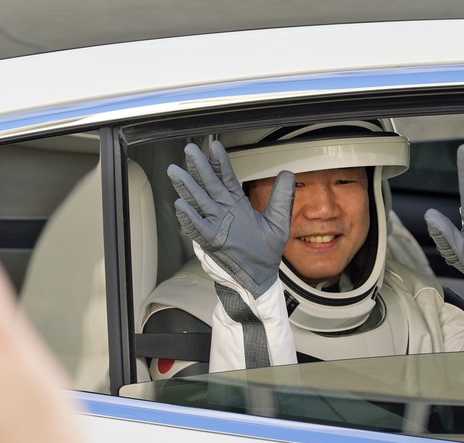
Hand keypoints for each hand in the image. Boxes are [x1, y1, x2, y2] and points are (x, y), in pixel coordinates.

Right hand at [168, 140, 294, 297]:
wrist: (260, 276)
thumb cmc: (266, 251)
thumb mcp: (278, 222)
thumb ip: (281, 198)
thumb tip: (287, 172)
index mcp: (236, 204)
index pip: (225, 178)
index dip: (219, 162)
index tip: (214, 146)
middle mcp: (222, 211)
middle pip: (208, 185)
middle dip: (199, 168)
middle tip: (189, 151)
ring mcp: (215, 225)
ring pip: (198, 202)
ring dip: (187, 188)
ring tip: (176, 172)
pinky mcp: (211, 242)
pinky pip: (198, 228)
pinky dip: (189, 217)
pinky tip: (181, 205)